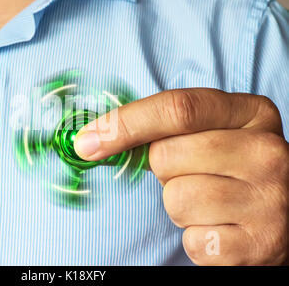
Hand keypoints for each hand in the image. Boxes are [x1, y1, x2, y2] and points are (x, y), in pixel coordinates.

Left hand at [74, 88, 287, 264]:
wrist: (284, 218)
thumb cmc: (233, 170)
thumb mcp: (215, 133)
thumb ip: (168, 127)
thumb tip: (92, 140)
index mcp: (253, 114)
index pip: (177, 109)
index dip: (124, 124)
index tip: (86, 141)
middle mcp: (268, 152)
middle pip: (166, 156)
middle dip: (164, 171)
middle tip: (193, 175)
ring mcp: (269, 201)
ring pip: (175, 199)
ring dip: (179, 207)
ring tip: (210, 204)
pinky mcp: (260, 245)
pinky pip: (192, 239)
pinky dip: (195, 238)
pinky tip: (220, 229)